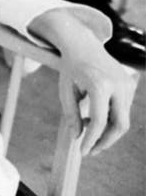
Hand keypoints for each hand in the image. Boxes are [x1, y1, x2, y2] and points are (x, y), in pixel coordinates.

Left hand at [56, 36, 134, 154]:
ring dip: (107, 131)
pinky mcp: (130, 84)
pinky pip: (123, 109)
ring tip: (88, 131)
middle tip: (91, 150)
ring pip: (123, 119)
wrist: (83, 44)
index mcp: (99, 85)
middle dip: (106, 141)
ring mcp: (127, 84)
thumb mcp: (65, 90)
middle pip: (119, 125)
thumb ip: (71, 115)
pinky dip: (111, 119)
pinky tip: (95, 118)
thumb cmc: (70, 68)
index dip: (91, 140)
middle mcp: (117, 85)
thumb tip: (77, 137)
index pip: (98, 121)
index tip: (83, 152)